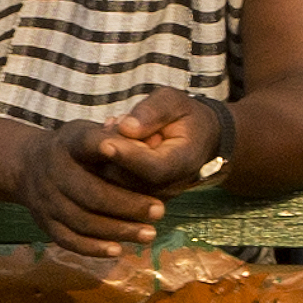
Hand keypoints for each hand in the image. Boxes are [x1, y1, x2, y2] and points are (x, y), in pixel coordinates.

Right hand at [14, 117, 173, 266]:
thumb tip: (154, 144)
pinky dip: (93, 247)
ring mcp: (46, 199)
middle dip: (127, 204)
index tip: (133, 150)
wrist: (27, 165)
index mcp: (68, 143)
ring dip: (117, 230)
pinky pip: (68, 239)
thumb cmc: (74, 149)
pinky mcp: (43, 222)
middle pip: (90, 192)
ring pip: (82, 220)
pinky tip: (118, 250)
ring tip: (148, 234)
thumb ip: (120, 138)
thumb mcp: (91, 132)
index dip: (106, 145)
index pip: (86, 142)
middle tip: (159, 211)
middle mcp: (53, 170)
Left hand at [86, 90, 236, 194]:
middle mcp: (169, 186)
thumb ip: (153, 111)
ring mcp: (152, 197)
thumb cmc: (184, 117)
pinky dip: (103, 162)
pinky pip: (110, 185)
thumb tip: (126, 127)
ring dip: (104, 155)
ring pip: (113, 183)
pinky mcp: (137, 200)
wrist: (198, 140)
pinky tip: (114, 141)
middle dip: (111, 150)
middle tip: (114, 122)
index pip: (153, 168)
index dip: (128, 157)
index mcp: (184, 162)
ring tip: (117, 128)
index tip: (104, 143)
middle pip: (127, 178)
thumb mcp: (174, 101)